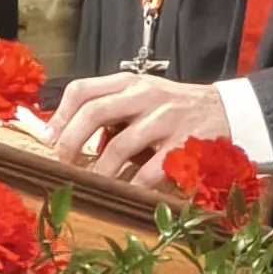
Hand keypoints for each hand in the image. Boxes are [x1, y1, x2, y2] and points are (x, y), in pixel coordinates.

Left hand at [45, 72, 230, 182]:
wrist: (224, 111)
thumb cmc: (173, 108)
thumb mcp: (142, 96)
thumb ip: (110, 107)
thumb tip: (64, 134)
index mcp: (129, 83)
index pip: (83, 89)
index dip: (60, 115)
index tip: (48, 138)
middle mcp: (144, 96)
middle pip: (95, 112)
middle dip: (71, 141)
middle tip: (62, 163)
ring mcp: (164, 119)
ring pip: (120, 146)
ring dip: (100, 170)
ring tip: (92, 183)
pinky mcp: (182, 144)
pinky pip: (151, 169)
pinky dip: (134, 184)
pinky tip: (127, 190)